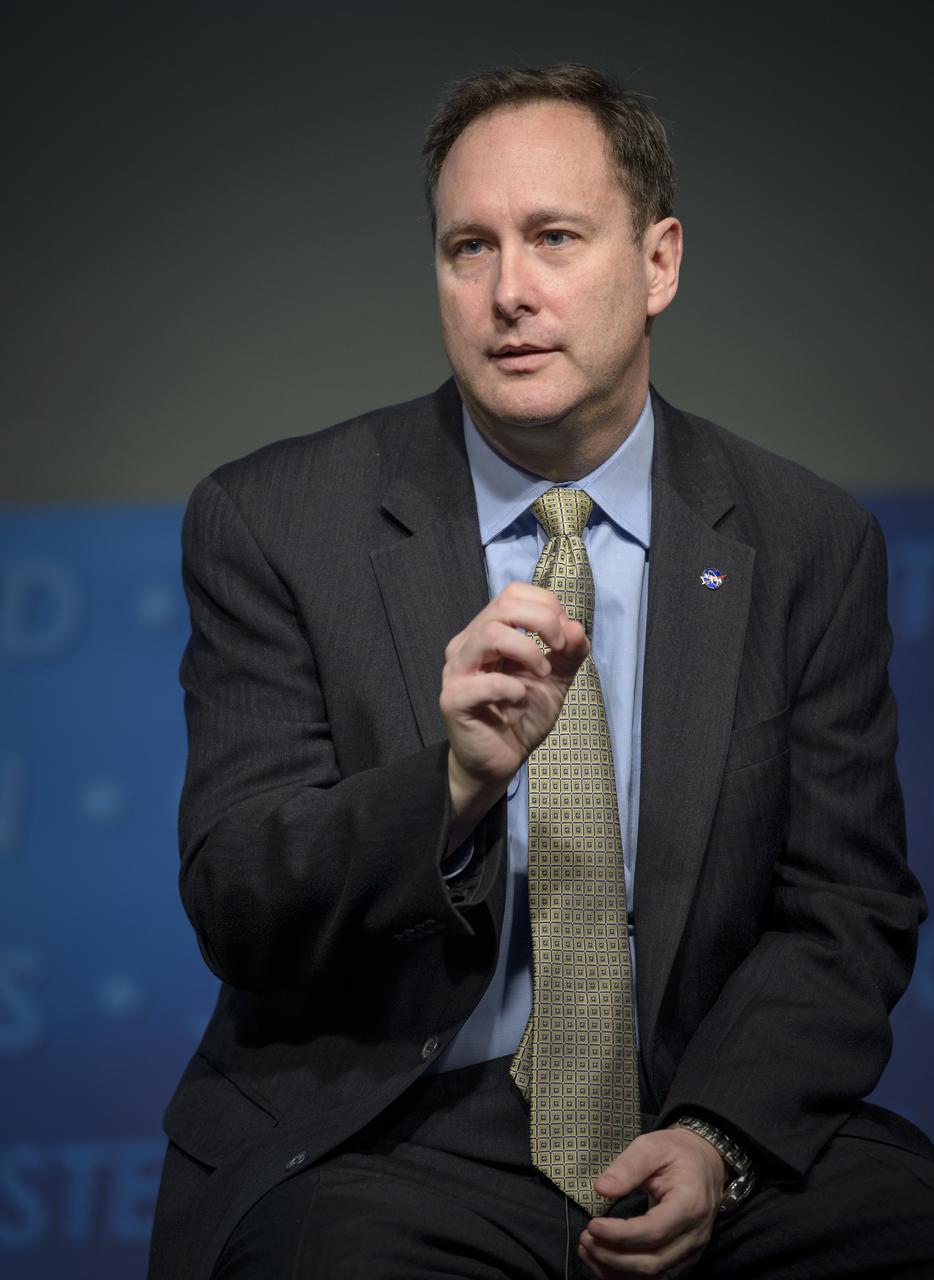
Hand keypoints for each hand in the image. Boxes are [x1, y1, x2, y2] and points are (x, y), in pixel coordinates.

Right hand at [440, 581, 588, 845]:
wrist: (499, 762)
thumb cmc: (521, 717)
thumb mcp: (555, 679)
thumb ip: (568, 653)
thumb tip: (576, 626)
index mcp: (487, 632)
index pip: (512, 593)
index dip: (545, 604)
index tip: (564, 634)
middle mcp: (468, 644)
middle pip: (503, 606)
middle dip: (542, 621)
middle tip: (559, 648)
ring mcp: (457, 671)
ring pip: (491, 634)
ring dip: (528, 650)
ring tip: (542, 673)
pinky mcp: (454, 700)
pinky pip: (485, 682)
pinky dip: (512, 688)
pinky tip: (520, 699)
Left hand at [578, 1128, 726, 1277]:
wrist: (706, 1163)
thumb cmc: (677, 1152)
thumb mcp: (652, 1147)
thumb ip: (627, 1166)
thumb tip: (601, 1189)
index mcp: (689, 1204)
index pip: (653, 1232)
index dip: (620, 1234)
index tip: (592, 1225)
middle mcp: (694, 1235)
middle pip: (652, 1261)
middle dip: (613, 1256)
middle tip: (585, 1239)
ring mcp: (692, 1251)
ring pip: (653, 1275)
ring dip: (616, 1270)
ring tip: (588, 1250)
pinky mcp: (684, 1258)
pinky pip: (656, 1277)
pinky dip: (627, 1275)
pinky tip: (603, 1262)